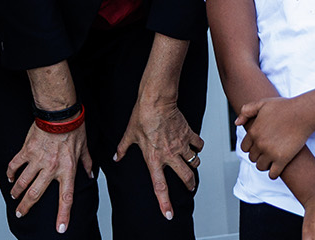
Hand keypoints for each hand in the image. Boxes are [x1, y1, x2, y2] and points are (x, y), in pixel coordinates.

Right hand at [7, 121, 92, 232]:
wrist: (60, 113)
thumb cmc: (74, 128)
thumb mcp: (85, 148)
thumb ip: (87, 164)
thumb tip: (91, 174)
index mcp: (67, 169)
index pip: (66, 198)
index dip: (63, 215)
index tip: (61, 228)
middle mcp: (51, 168)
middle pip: (36, 194)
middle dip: (26, 206)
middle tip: (20, 213)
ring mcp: (37, 160)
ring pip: (23, 182)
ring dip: (17, 192)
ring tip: (14, 197)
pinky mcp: (27, 150)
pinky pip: (15, 165)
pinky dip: (11, 173)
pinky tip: (10, 177)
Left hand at [114, 95, 203, 219]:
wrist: (156, 100)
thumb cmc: (142, 116)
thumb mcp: (129, 134)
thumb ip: (122, 148)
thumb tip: (115, 156)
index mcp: (154, 159)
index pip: (160, 186)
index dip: (165, 202)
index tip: (169, 214)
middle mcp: (169, 155)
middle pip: (186, 177)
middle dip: (190, 185)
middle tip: (190, 187)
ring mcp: (181, 145)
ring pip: (194, 162)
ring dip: (194, 166)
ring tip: (191, 165)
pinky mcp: (188, 134)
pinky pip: (199, 145)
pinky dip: (198, 147)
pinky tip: (195, 146)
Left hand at [236, 96, 312, 178]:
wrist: (303, 113)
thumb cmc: (285, 107)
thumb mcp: (263, 103)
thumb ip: (247, 111)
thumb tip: (236, 123)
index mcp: (253, 131)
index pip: (245, 148)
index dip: (252, 148)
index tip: (259, 146)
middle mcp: (260, 143)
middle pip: (252, 158)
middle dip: (259, 156)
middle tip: (267, 153)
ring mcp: (270, 152)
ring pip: (260, 166)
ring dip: (265, 164)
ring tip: (272, 160)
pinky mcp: (282, 159)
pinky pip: (273, 174)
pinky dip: (274, 174)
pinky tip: (278, 168)